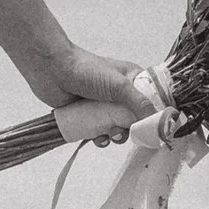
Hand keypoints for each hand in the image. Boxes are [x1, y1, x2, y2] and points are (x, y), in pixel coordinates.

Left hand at [32, 43, 162, 138]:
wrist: (51, 69)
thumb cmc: (86, 69)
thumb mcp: (118, 85)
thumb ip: (139, 104)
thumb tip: (157, 123)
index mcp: (131, 80)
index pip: (151, 101)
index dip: (154, 116)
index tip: (155, 130)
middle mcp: (119, 93)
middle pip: (134, 119)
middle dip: (131, 129)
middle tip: (125, 131)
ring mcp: (103, 105)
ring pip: (117, 128)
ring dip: (116, 135)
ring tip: (109, 134)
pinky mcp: (88, 115)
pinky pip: (99, 133)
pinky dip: (100, 138)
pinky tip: (96, 138)